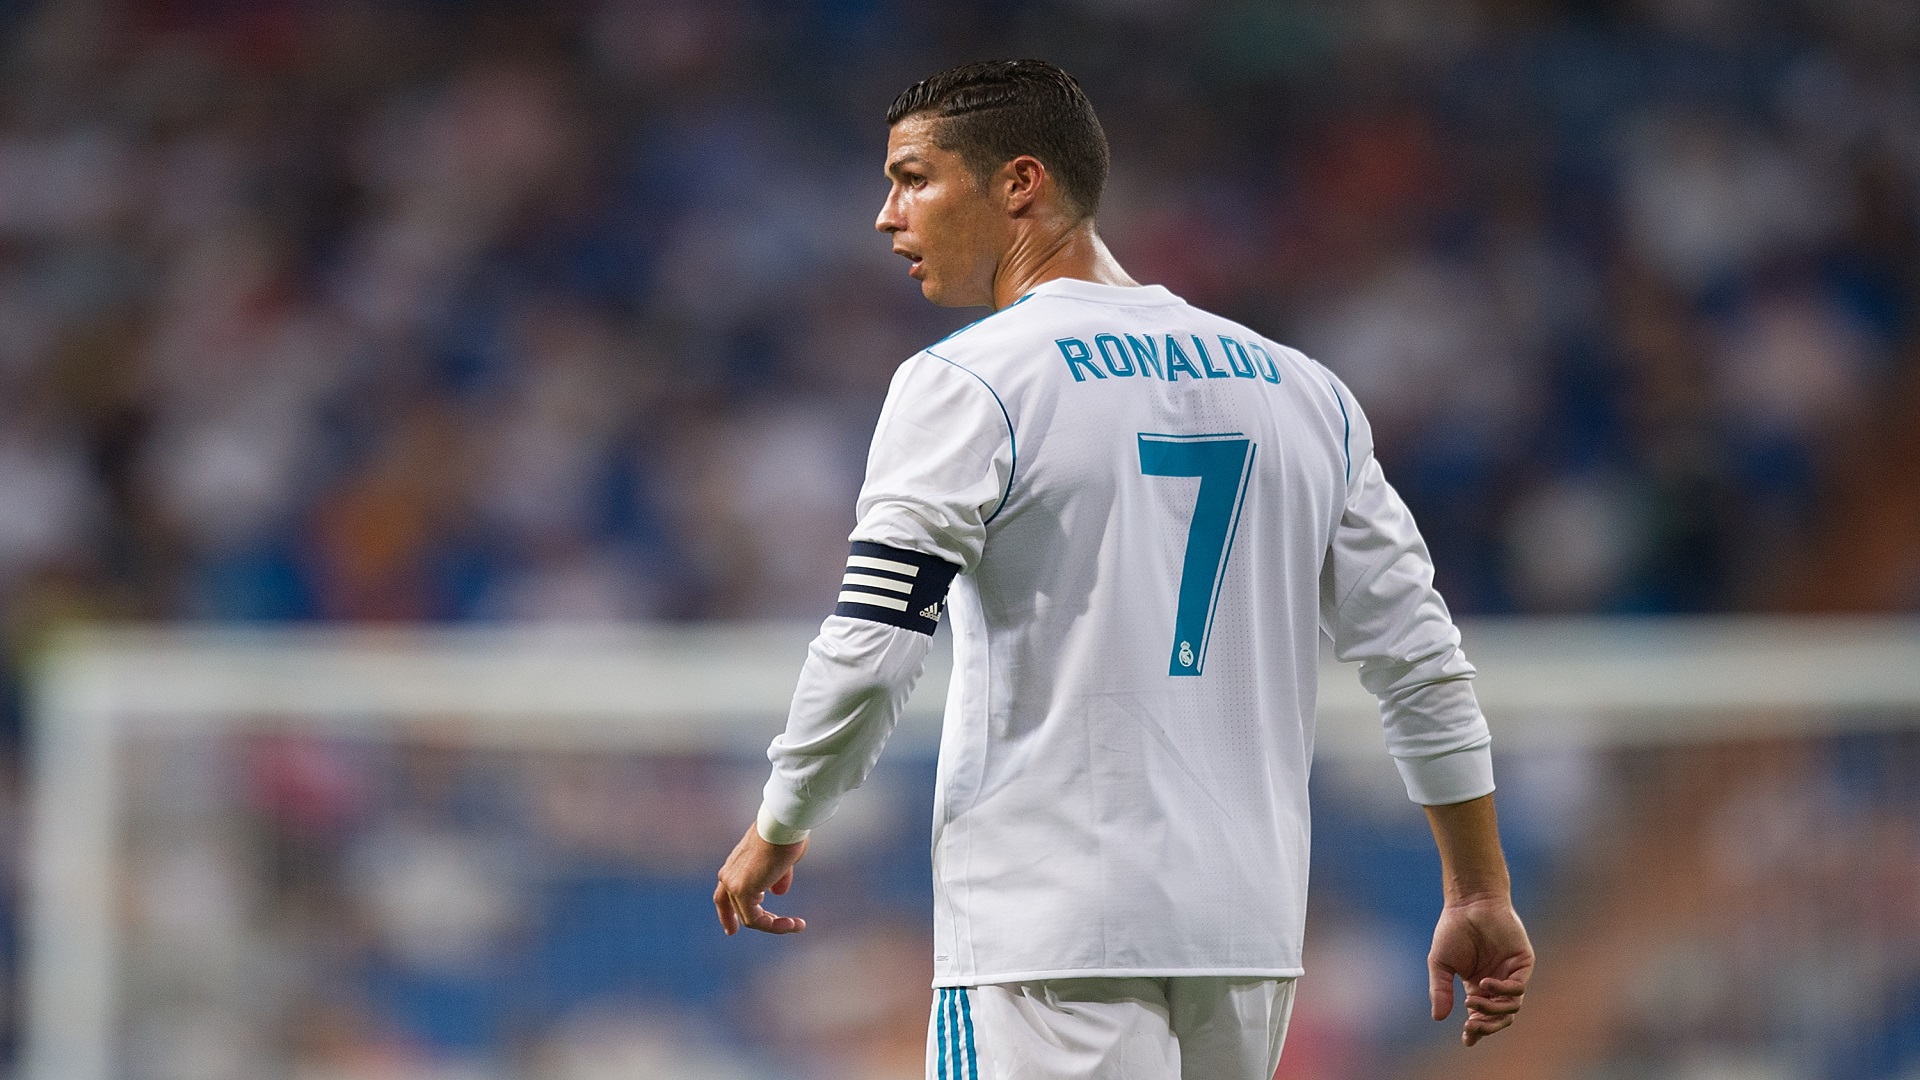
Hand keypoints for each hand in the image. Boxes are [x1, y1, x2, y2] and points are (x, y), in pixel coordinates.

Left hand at [714, 824, 809, 934]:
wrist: (782, 825)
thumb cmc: (785, 835)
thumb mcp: (782, 859)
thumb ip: (777, 876)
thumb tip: (778, 891)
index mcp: (734, 865)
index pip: (723, 896)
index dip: (726, 914)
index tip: (731, 931)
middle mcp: (728, 876)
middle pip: (735, 909)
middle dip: (759, 922)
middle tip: (781, 926)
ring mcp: (733, 885)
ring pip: (750, 918)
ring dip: (775, 925)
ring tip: (796, 924)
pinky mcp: (742, 892)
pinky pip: (757, 920)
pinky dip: (776, 926)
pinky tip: (795, 923)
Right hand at [1428, 896, 1531, 1045]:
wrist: (1470, 903)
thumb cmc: (1453, 930)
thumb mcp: (1440, 963)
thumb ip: (1441, 989)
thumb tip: (1438, 1018)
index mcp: (1477, 986)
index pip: (1481, 1016)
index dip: (1476, 1031)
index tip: (1467, 1039)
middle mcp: (1497, 983)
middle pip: (1499, 1016)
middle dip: (1486, 1026)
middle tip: (1471, 1026)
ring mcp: (1511, 974)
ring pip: (1511, 1007)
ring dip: (1491, 1009)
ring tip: (1471, 999)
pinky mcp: (1522, 963)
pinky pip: (1518, 988)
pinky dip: (1502, 992)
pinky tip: (1485, 984)